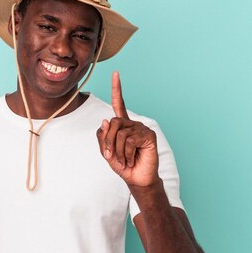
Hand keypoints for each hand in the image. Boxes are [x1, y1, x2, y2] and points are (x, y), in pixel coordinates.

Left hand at [96, 72, 159, 187]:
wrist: (136, 178)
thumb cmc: (122, 165)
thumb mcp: (106, 152)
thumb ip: (103, 137)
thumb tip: (105, 120)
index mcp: (122, 125)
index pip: (118, 104)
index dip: (117, 89)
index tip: (115, 73)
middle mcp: (132, 123)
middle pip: (113, 123)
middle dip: (108, 142)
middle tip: (112, 157)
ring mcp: (141, 128)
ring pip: (120, 134)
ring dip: (118, 151)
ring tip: (125, 160)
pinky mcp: (149, 135)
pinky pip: (130, 140)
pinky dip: (127, 153)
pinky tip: (133, 159)